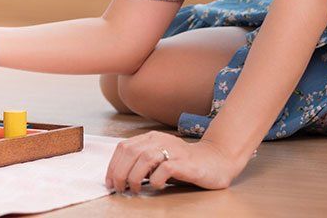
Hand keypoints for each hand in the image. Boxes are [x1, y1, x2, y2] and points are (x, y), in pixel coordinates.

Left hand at [106, 131, 245, 192]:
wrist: (217, 160)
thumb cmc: (185, 163)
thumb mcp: (159, 159)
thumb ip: (142, 163)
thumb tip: (120, 178)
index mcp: (150, 138)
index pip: (123, 147)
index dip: (113, 165)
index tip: (110, 181)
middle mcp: (159, 140)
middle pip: (130, 152)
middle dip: (119, 172)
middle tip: (119, 188)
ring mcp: (172, 150)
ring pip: (143, 159)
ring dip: (134, 176)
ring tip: (134, 189)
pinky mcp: (185, 163)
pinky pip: (164, 169)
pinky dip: (155, 179)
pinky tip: (156, 186)